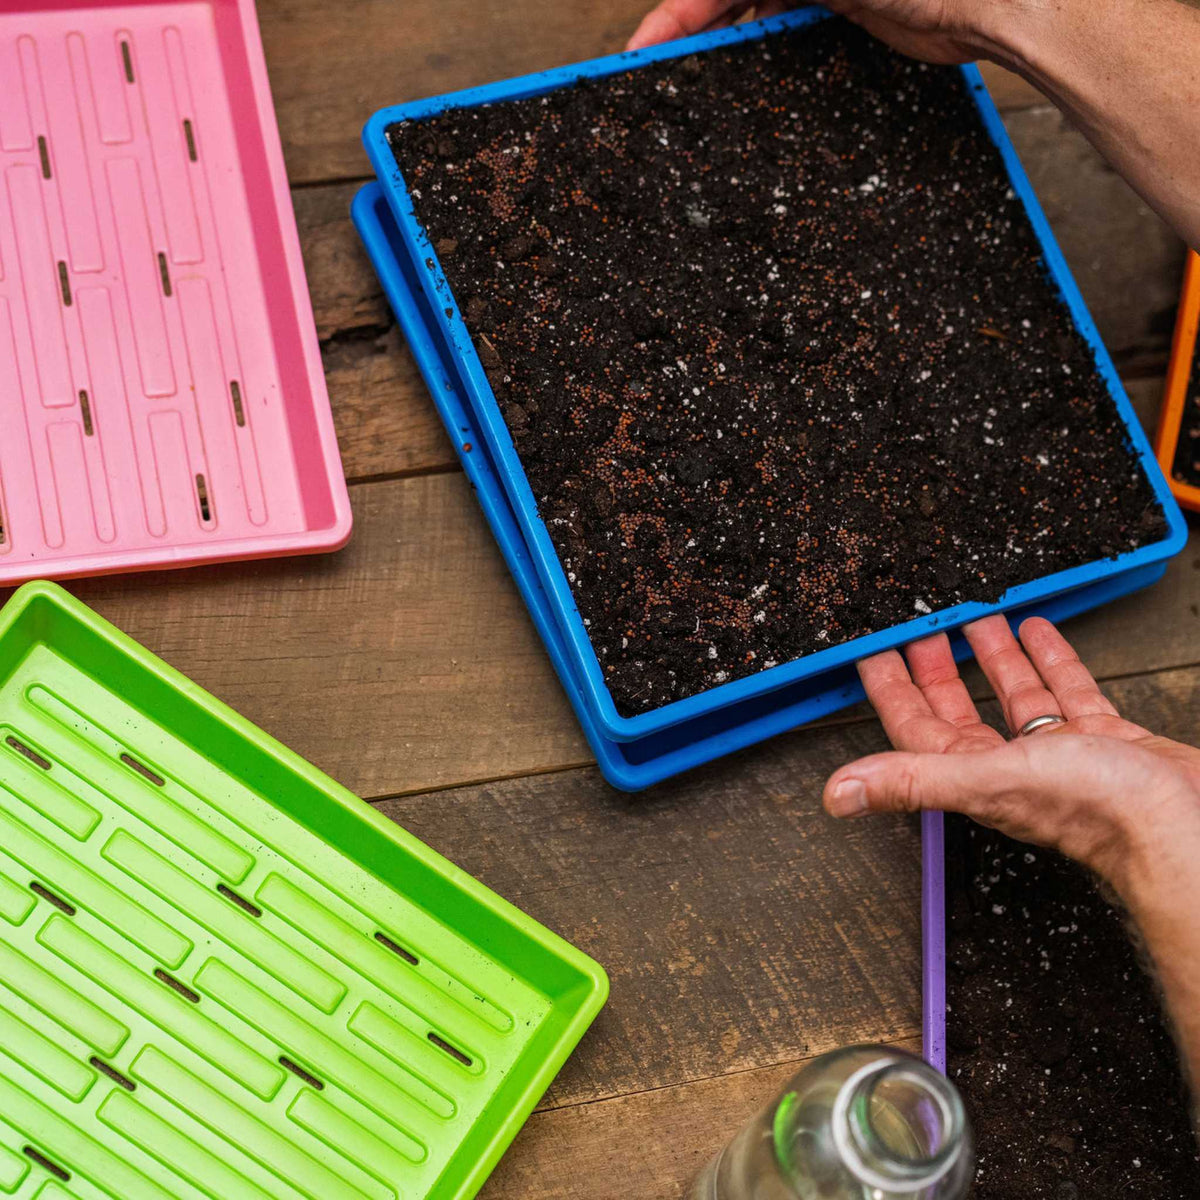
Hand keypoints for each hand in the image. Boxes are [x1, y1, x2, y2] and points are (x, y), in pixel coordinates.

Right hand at [626, 0, 990, 64]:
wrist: (995, 3)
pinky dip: (760, 46)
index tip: (643, 47)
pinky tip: (738, 74)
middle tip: (653, 68)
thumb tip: (727, 3)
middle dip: (691, 24)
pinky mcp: (844, 9)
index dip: (677, 12)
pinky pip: (784, 26)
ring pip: (752, 7)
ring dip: (722, 38)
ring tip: (687, 77)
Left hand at [822, 616, 1199, 895]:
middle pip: (957, 707)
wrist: (1184, 824)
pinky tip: (1038, 632)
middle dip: (934, 668)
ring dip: (989, 656)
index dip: (889, 689)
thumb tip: (836, 795)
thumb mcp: (988, 779)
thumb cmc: (1097, 809)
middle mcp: (1009, 764)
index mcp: (972, 774)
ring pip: (1011, 694)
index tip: (871, 653)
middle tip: (918, 628)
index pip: (913, 725)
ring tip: (974, 617)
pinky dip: (1049, 660)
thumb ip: (911, 781)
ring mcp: (1057, 752)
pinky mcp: (1102, 739)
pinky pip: (1066, 690)